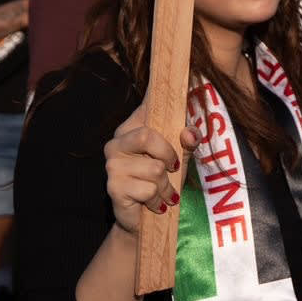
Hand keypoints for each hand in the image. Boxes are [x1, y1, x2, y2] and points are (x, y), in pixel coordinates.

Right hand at [103, 104, 196, 235]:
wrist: (145, 220)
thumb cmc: (162, 181)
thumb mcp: (181, 156)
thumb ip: (189, 140)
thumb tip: (189, 134)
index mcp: (132, 128)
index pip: (146, 104)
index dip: (157, 94)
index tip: (166, 80)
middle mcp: (116, 143)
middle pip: (146, 136)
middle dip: (168, 155)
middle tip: (173, 167)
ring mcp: (112, 166)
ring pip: (154, 169)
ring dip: (166, 186)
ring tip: (163, 192)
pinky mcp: (113, 188)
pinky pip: (148, 190)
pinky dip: (158, 200)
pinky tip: (155, 203)